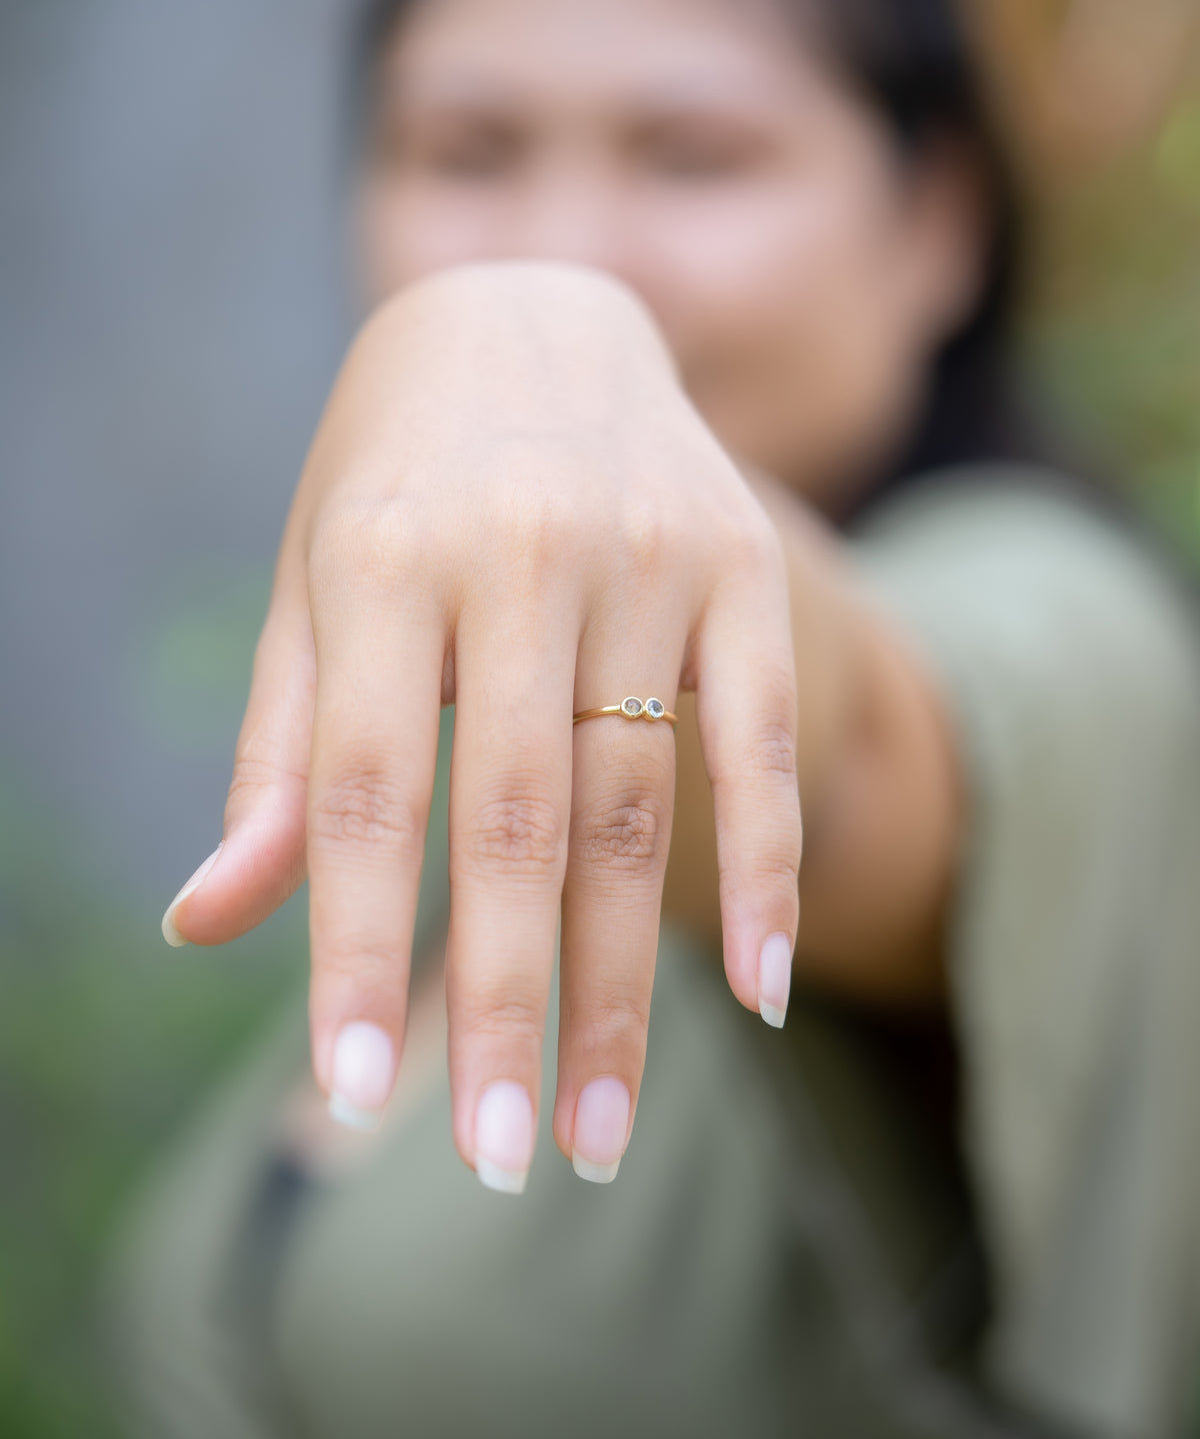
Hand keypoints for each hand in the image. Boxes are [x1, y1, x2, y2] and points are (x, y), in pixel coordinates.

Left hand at [162, 260, 802, 1189]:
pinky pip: (759, 735)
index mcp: (382, 559)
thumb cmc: (393, 482)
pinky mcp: (740, 561)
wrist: (533, 318)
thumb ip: (278, 757)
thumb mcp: (309, 590)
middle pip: (514, 818)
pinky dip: (765, 866)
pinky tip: (761, 990)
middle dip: (506, 1004)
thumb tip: (207, 926)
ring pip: (636, 803)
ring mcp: (645, 553)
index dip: (361, 950)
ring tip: (604, 1129)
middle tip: (504, 1158)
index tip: (360, 1101)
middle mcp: (518, 551)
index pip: (367, 791)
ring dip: (625, 980)